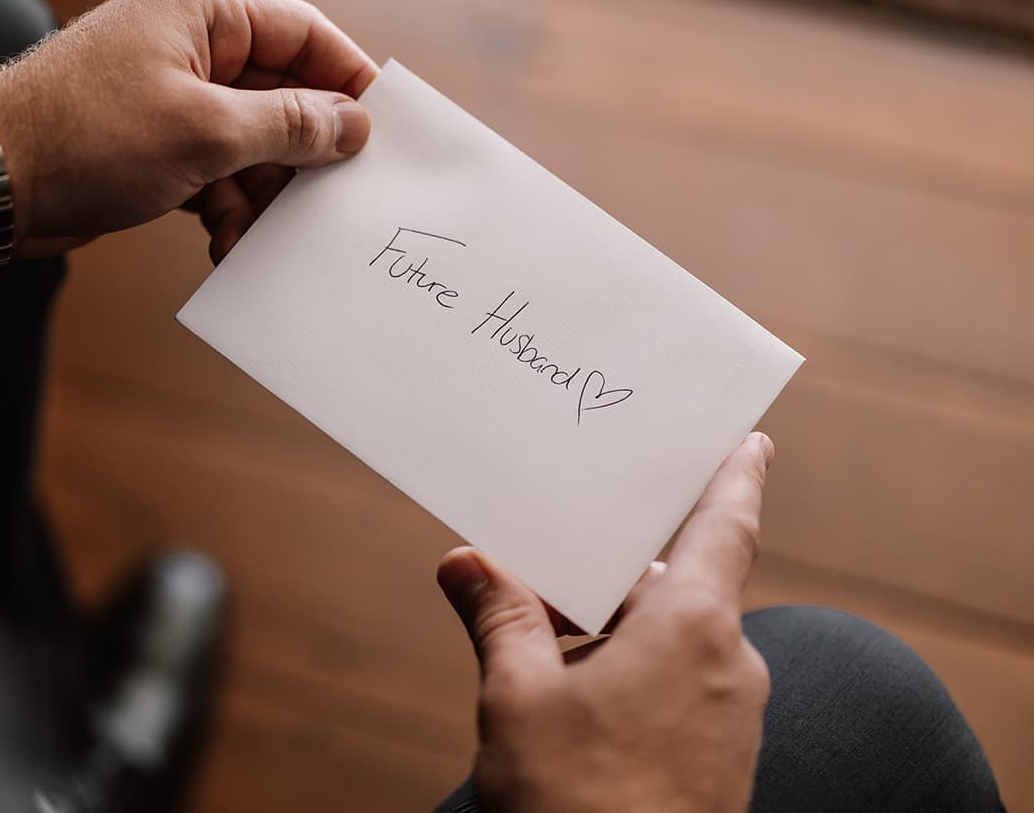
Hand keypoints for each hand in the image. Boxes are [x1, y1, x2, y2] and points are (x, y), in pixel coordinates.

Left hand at [0, 0, 375, 259]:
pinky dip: (225, 205)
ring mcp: (169, 95)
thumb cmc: (87, 135)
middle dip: (300, 156)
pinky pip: (214, 170)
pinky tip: (224, 242)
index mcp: (204, 11)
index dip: (348, 81)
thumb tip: (354, 124)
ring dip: (260, 194)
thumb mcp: (206, 131)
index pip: (304, 32)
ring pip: (250, 143)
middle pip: (282, 95)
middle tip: (324, 206)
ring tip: (252, 235)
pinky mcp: (151, 143)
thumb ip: (289, 126)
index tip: (383, 132)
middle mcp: (190, 45)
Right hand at [437, 433, 774, 812]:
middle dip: (606, 576)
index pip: (727, 526)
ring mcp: (731, 717)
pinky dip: (629, 675)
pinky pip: (678, 688)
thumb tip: (465, 562)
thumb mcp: (518, 697)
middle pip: (672, 586)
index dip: (737, 476)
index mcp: (694, 627)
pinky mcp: (720, 760)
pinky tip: (568, 699)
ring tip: (534, 643)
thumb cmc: (578, 803)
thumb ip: (500, 617)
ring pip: (670, 642)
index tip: (751, 440)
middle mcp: (729, 663)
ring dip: (610, 633)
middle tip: (538, 559)